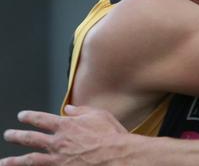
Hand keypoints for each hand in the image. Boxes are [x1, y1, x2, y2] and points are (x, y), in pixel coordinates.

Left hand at [1, 105, 128, 165]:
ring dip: (14, 160)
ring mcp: (58, 159)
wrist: (116, 156)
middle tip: (8, 135)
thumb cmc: (111, 135)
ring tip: (5, 161)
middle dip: (16, 136)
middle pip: (30, 138)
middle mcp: (58, 142)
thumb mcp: (99, 114)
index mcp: (65, 125)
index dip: (29, 117)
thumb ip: (81, 110)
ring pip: (30, 160)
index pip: (41, 119)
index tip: (22, 116)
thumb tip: (69, 108)